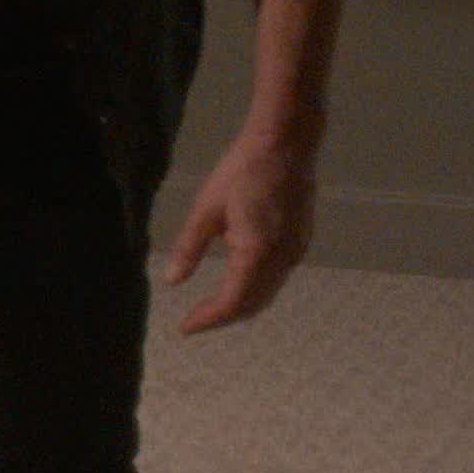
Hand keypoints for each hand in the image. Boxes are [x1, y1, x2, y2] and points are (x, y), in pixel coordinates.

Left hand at [163, 128, 316, 334]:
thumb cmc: (242, 171)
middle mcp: (283, 259)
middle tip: (193, 322)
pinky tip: (236, 285)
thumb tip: (172, 281)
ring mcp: (296, 252)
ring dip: (240, 306)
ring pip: (268, 294)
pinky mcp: (301, 243)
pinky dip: (256, 291)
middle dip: (222, 317)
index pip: (232, 302)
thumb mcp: (207, 208)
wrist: (286, 144)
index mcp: (257, 252)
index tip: (185, 328)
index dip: (208, 319)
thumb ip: (189, 247)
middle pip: (253, 304)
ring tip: (210, 308)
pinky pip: (277, 279)